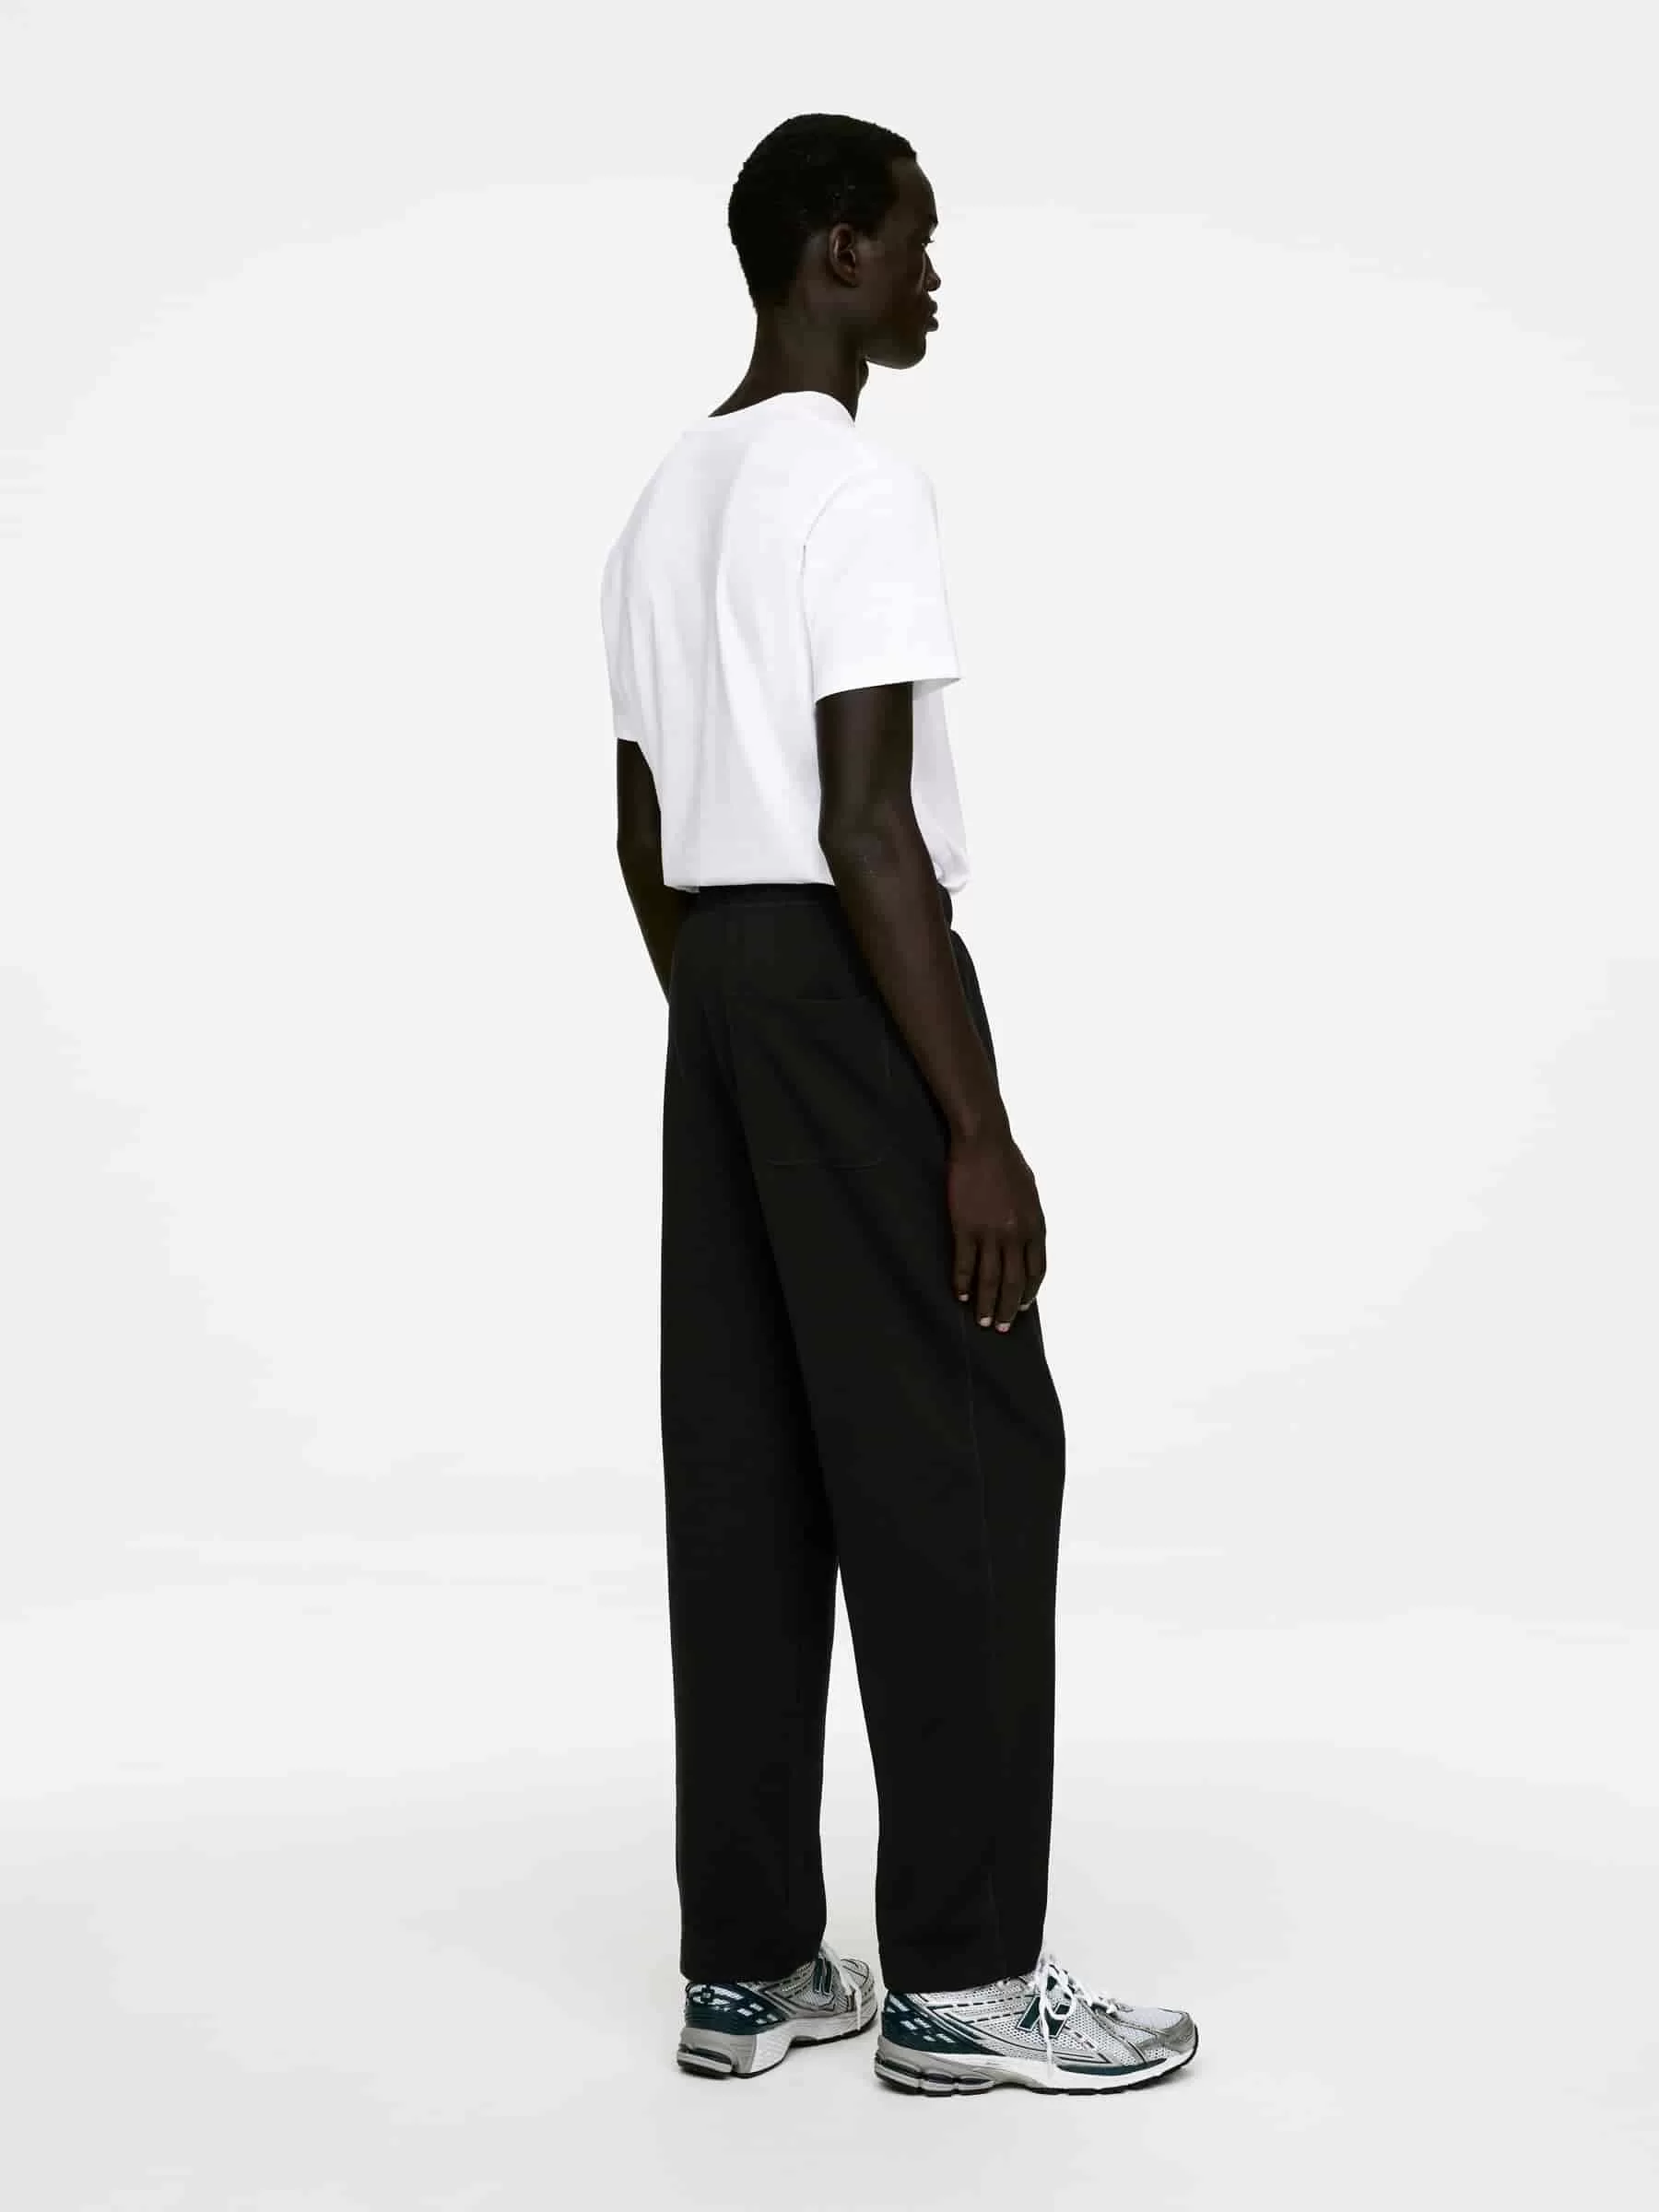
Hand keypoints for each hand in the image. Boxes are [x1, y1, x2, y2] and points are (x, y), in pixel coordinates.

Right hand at [947, 1121, 1046, 1330]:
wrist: (984, 1142)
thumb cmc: (1007, 1161)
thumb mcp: (1029, 1192)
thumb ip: (1029, 1219)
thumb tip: (1026, 1238)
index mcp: (1035, 1226)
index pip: (1036, 1271)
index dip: (1029, 1292)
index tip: (1022, 1306)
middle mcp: (1016, 1234)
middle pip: (1014, 1282)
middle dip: (1009, 1308)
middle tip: (1002, 1326)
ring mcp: (990, 1233)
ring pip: (990, 1279)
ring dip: (987, 1304)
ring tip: (982, 1320)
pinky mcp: (965, 1228)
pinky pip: (965, 1264)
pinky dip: (963, 1283)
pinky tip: (960, 1294)